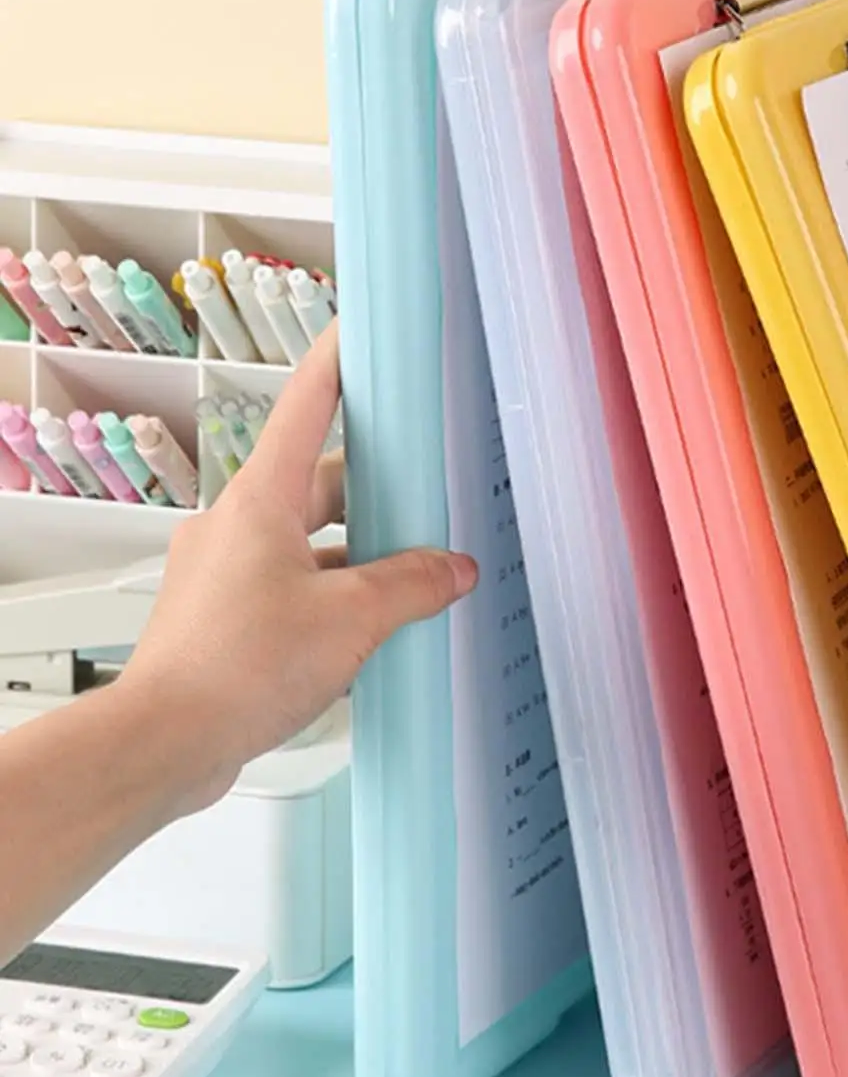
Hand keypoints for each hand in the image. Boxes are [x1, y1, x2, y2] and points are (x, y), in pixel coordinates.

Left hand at [119, 321, 475, 811]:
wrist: (166, 741)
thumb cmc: (235, 668)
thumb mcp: (352, 618)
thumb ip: (412, 585)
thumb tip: (452, 569)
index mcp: (261, 501)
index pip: (305, 408)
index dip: (336, 365)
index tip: (359, 334)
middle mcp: (236, 527)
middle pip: (318, 484)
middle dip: (376, 493)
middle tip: (429, 494)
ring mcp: (225, 573)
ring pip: (307, 543)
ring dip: (359, 557)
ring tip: (415, 582)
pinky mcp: (225, 619)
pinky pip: (292, 588)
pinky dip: (333, 599)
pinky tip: (371, 633)